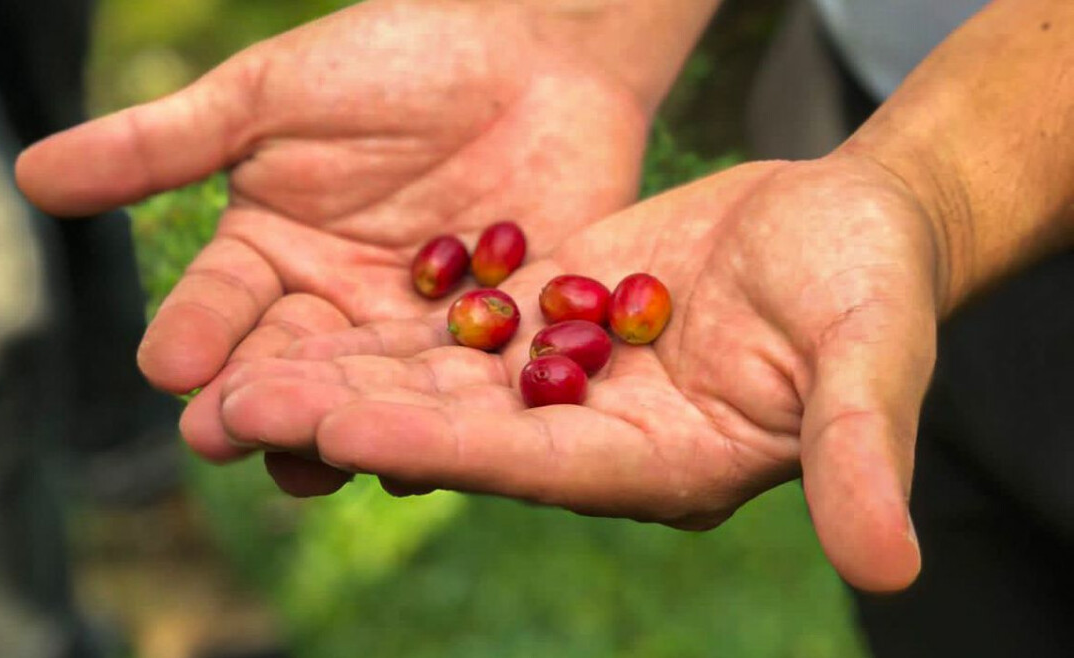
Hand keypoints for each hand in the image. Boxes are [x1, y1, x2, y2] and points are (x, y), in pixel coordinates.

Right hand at [15, 0, 646, 411]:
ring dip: (343, 429)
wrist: (538, 55)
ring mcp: (415, 333)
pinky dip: (443, 425)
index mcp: (272, 256)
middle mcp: (335, 307)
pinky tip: (421, 459)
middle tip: (227, 435)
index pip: (221, 307)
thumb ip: (163, 145)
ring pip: (372, 395)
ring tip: (315, 463)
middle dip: (262, 400)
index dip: (195, 334)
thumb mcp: (270, 98)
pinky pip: (463, 394)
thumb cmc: (399, 58)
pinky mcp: (494, 347)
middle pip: (291, 368)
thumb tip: (29, 174)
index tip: (167, 367)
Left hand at [218, 156, 943, 591]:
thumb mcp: (873, 362)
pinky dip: (387, 322)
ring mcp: (574, 379)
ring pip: (441, 382)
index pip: (535, 465)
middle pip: (461, 433)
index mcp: (665, 463)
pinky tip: (306, 311)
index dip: (440, 449)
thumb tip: (893, 566)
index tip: (340, 433)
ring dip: (344, 375)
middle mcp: (601, 436)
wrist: (851, 220)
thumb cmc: (875, 285)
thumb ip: (859, 454)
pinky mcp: (559, 322)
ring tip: (235, 370)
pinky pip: (461, 327)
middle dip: (351, 420)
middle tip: (234, 411)